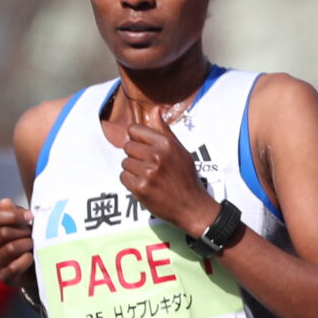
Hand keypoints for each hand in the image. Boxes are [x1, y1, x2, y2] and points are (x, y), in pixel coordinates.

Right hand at [0, 199, 36, 298]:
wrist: (35, 267)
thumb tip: (5, 202)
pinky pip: (13, 268)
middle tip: (34, 234)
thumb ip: (14, 213)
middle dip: (23, 232)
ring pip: (10, 249)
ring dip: (26, 245)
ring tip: (34, 244)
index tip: (30, 216)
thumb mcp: (22, 224)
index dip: (12, 216)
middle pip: (4, 233)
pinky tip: (31, 257)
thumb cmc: (26, 240)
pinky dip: (25, 261)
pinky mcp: (4, 277)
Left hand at [119, 103, 218, 233]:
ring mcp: (148, 172)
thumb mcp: (180, 151)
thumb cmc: (186, 178)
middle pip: (128, 146)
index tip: (145, 150)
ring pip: (124, 163)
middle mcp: (157, 156)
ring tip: (149, 178)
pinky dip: (131, 183)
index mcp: (166, 144)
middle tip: (150, 168)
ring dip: (134, 171)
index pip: (134, 130)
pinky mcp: (141, 187)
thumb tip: (155, 110)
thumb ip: (164, 131)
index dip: (137, 140)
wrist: (193, 208)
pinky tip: (146, 187)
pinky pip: (123, 177)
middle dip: (136, 157)